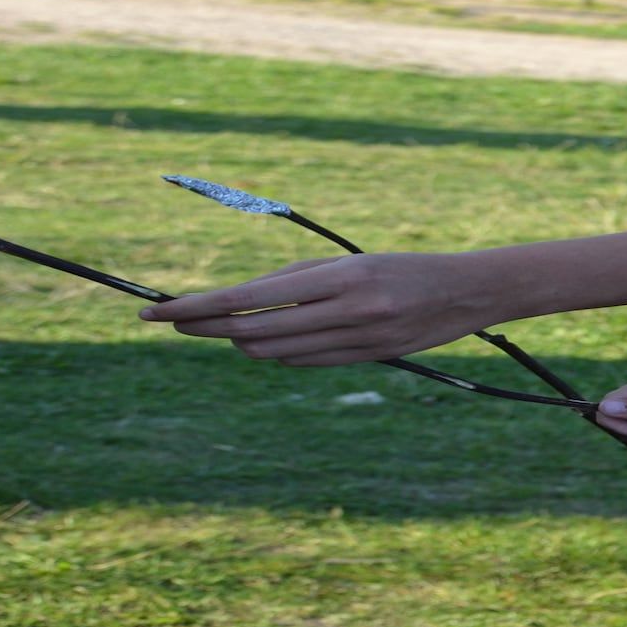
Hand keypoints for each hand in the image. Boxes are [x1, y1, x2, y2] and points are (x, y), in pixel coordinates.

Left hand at [139, 253, 495, 364]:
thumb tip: (237, 305)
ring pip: (273, 352)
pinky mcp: (366, 360)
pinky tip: (267, 344)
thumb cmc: (404, 268)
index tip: (156, 310)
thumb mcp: (351, 262)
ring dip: (240, 342)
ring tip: (220, 329)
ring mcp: (358, 341)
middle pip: (253, 329)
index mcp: (340, 276)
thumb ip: (297, 282)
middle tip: (171, 318)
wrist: (469, 292)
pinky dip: (277, 354)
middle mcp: (347, 310)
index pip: (250, 296)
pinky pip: (303, 363)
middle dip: (206, 326)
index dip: (198, 305)